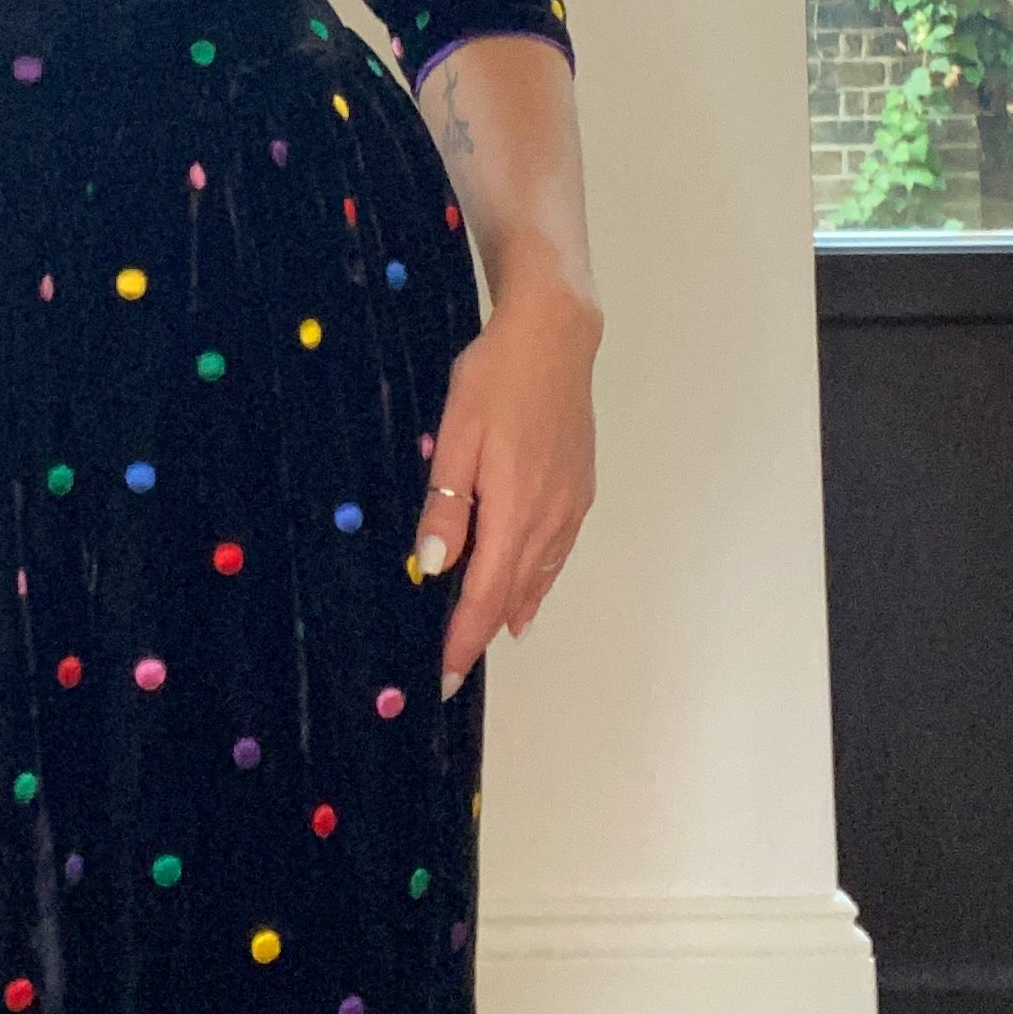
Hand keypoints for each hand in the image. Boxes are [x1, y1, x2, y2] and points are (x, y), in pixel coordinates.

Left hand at [413, 256, 599, 696]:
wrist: (555, 337)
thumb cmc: (495, 380)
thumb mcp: (457, 437)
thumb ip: (446, 506)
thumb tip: (432, 570)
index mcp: (515, 512)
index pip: (486, 596)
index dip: (464, 640)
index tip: (442, 676)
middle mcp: (550, 520)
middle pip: (512, 593)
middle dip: (480, 631)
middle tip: (450, 664)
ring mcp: (570, 506)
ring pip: (537, 575)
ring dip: (509, 608)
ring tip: (483, 638)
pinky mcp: (580, 490)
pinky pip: (555, 552)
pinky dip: (535, 580)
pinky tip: (526, 593)